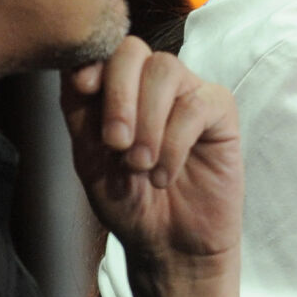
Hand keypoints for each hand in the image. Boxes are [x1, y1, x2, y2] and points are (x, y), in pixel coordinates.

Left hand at [60, 36, 243, 296]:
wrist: (169, 245)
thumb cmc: (130, 202)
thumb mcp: (90, 160)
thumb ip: (82, 114)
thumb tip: (76, 69)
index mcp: (115, 89)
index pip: (102, 51)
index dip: (91, 61)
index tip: (83, 90)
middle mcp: (151, 84)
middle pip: (133, 51)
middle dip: (119, 93)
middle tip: (115, 143)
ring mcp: (188, 93)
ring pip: (166, 69)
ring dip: (147, 120)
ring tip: (140, 165)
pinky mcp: (219, 111)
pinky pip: (195, 106)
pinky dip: (174, 143)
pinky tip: (164, 175)